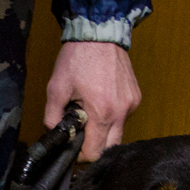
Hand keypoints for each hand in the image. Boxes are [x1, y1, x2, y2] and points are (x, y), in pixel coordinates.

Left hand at [45, 41, 140, 160]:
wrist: (99, 34)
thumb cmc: (77, 59)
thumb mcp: (56, 89)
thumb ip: (52, 118)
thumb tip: (54, 136)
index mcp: (102, 113)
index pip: (95, 153)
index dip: (81, 155)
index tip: (73, 147)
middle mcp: (121, 112)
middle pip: (110, 148)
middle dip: (94, 146)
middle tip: (80, 134)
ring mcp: (131, 105)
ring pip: (118, 133)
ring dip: (103, 131)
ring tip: (90, 112)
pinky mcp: (136, 98)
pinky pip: (123, 117)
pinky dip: (111, 117)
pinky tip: (101, 101)